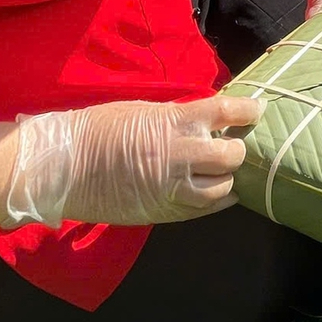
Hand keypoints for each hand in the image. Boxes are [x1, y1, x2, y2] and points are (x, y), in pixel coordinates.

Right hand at [4, 95, 257, 226]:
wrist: (64, 165)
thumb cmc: (98, 130)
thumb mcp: (142, 111)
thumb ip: (177, 118)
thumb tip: (205, 122)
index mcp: (174, 121)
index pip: (225, 112)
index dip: (247, 111)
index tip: (256, 111)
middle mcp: (180, 153)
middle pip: (231, 155)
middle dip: (237, 150)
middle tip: (233, 146)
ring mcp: (172, 186)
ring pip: (222, 188)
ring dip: (228, 179)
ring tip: (226, 173)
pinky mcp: (163, 210)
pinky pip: (202, 210)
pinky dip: (218, 202)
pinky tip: (223, 195)